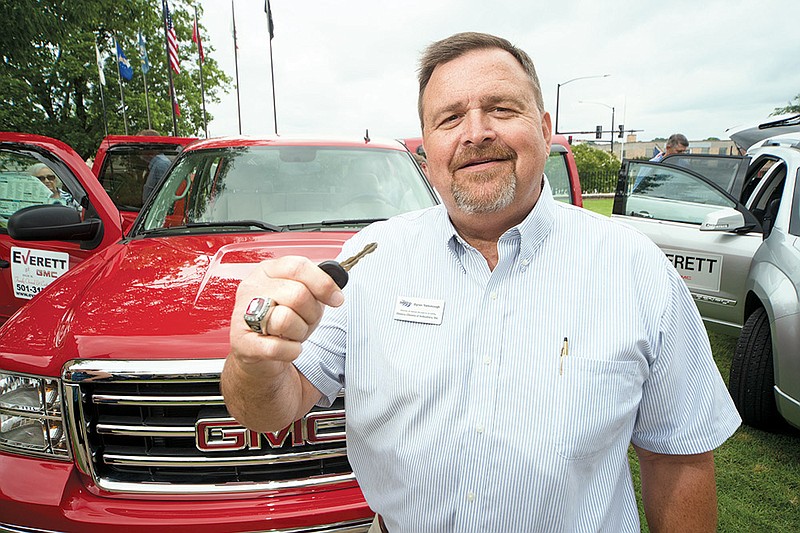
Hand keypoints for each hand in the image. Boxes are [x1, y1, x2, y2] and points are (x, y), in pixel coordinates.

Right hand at [228, 256, 344, 378]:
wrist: (260, 353)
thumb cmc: (282, 321)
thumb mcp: (301, 297)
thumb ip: (316, 286)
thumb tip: (336, 286)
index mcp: (267, 271)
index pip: (297, 266)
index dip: (323, 283)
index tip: (336, 298)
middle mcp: (252, 288)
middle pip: (297, 294)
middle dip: (312, 313)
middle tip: (306, 321)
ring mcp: (243, 315)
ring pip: (285, 320)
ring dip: (300, 332)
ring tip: (293, 334)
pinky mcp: (242, 343)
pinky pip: (277, 347)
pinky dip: (291, 351)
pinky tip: (288, 348)